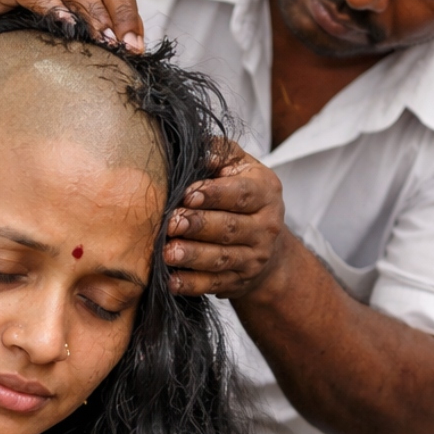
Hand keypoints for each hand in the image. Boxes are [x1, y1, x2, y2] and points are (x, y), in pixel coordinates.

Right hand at [0, 0, 144, 52]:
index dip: (130, 7)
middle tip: (125, 46)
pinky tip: (63, 26)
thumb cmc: (4, 7)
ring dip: (91, 8)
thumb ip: (85, 16)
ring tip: (102, 40)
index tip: (137, 45)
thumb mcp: (52, 7)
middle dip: (119, 9)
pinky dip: (50, 5)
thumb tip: (129, 46)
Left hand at [164, 139, 287, 298]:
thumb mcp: (239, 166)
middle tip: (170, 223)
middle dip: (198, 226)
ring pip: (222, 258)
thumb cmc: (241, 193)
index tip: (187, 194)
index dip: (214, 194)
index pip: (242, 194)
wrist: (266, 242)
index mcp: (266, 192)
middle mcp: (266, 226)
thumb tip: (198, 149)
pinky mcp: (239, 281)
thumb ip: (220, 152)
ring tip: (167, 252)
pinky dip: (192, 284)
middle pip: (230, 228)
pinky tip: (171, 280)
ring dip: (193, 256)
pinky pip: (214, 284)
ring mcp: (254, 257)